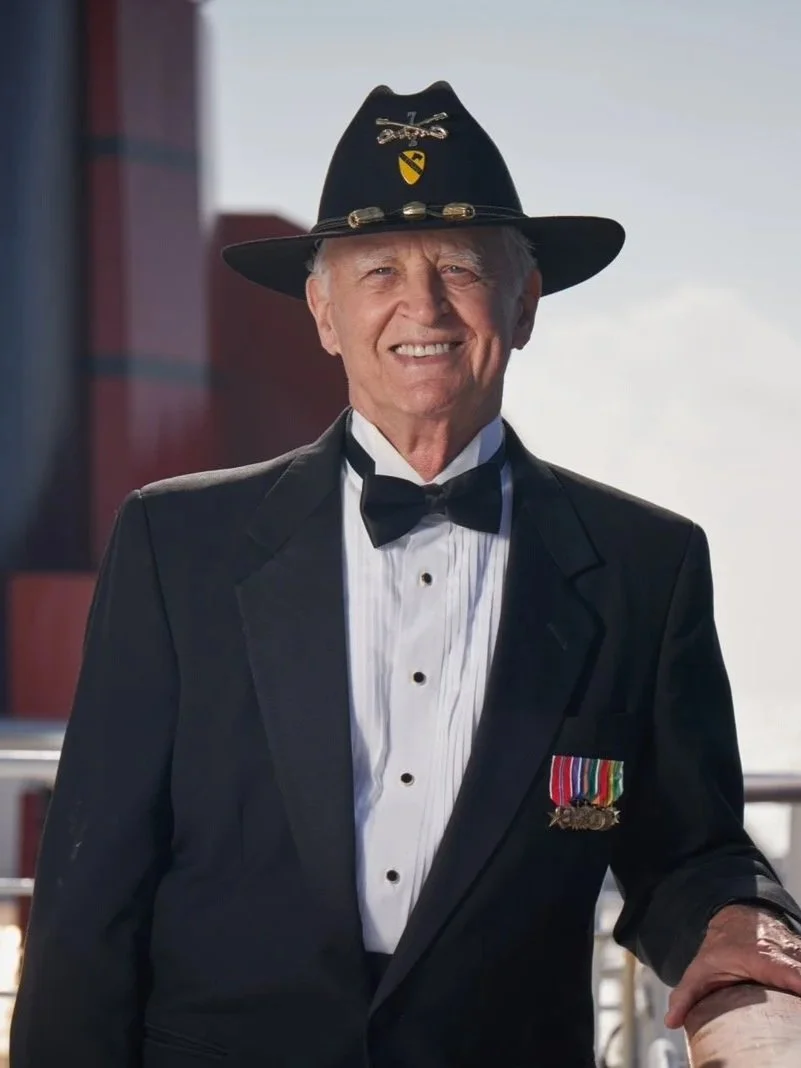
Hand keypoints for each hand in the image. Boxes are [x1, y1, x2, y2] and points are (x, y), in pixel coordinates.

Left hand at [665, 904, 800, 1028]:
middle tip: (796, 1011)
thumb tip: (671, 1021)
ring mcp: (797, 951)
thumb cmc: (721, 948)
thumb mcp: (700, 970)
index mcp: (758, 957)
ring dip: (800, 988)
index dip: (797, 979)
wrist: (736, 917)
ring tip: (795, 1006)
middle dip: (800, 986)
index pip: (786, 970)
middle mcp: (783, 952)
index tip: (800, 988)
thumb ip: (686, 996)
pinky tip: (796, 996)